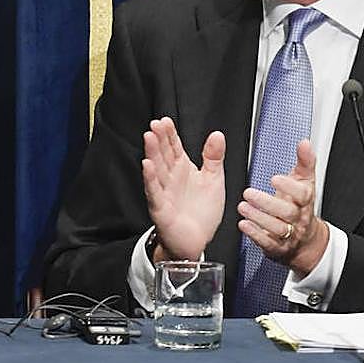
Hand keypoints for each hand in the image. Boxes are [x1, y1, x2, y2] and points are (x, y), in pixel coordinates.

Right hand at [141, 117, 224, 261]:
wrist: (197, 241)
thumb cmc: (202, 212)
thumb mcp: (214, 180)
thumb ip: (213, 157)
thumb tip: (217, 134)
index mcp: (182, 169)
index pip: (174, 147)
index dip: (170, 134)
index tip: (166, 121)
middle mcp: (171, 178)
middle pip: (163, 155)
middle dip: (159, 139)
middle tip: (156, 125)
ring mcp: (164, 192)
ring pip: (157, 169)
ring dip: (152, 153)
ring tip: (149, 137)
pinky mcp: (160, 208)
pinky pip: (154, 191)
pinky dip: (150, 179)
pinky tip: (146, 165)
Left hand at [237, 139, 328, 277]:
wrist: (306, 241)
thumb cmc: (301, 206)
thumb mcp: (305, 182)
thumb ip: (304, 162)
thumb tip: (305, 142)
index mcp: (305, 200)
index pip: (302, 194)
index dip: (289, 187)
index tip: (274, 179)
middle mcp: (298, 218)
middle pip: (287, 212)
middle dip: (267, 203)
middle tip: (248, 193)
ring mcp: (289, 234)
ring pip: (277, 228)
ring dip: (258, 218)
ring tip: (242, 207)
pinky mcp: (278, 247)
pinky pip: (268, 243)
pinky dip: (255, 234)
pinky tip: (243, 224)